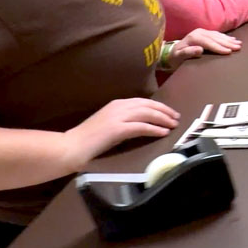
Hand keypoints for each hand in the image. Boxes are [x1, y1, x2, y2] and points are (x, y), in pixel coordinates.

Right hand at [64, 98, 180, 169]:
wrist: (71, 146)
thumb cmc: (88, 139)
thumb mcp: (109, 124)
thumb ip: (124, 120)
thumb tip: (142, 123)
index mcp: (117, 104)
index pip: (143, 101)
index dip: (159, 106)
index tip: (170, 112)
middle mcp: (119, 107)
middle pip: (148, 105)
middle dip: (165, 111)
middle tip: (176, 118)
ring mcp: (118, 117)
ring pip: (147, 114)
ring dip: (163, 119)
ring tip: (174, 125)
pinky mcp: (117, 129)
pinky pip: (141, 127)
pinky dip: (154, 129)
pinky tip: (163, 133)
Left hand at [172, 29, 241, 62]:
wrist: (170, 53)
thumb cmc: (175, 57)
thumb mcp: (178, 57)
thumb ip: (188, 53)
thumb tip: (200, 49)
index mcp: (194, 38)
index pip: (209, 43)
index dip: (219, 47)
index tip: (229, 52)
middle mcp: (198, 33)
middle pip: (216, 38)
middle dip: (228, 43)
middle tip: (238, 47)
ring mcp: (202, 32)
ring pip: (218, 35)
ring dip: (229, 39)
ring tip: (239, 43)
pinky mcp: (204, 33)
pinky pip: (217, 35)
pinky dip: (225, 37)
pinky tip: (232, 39)